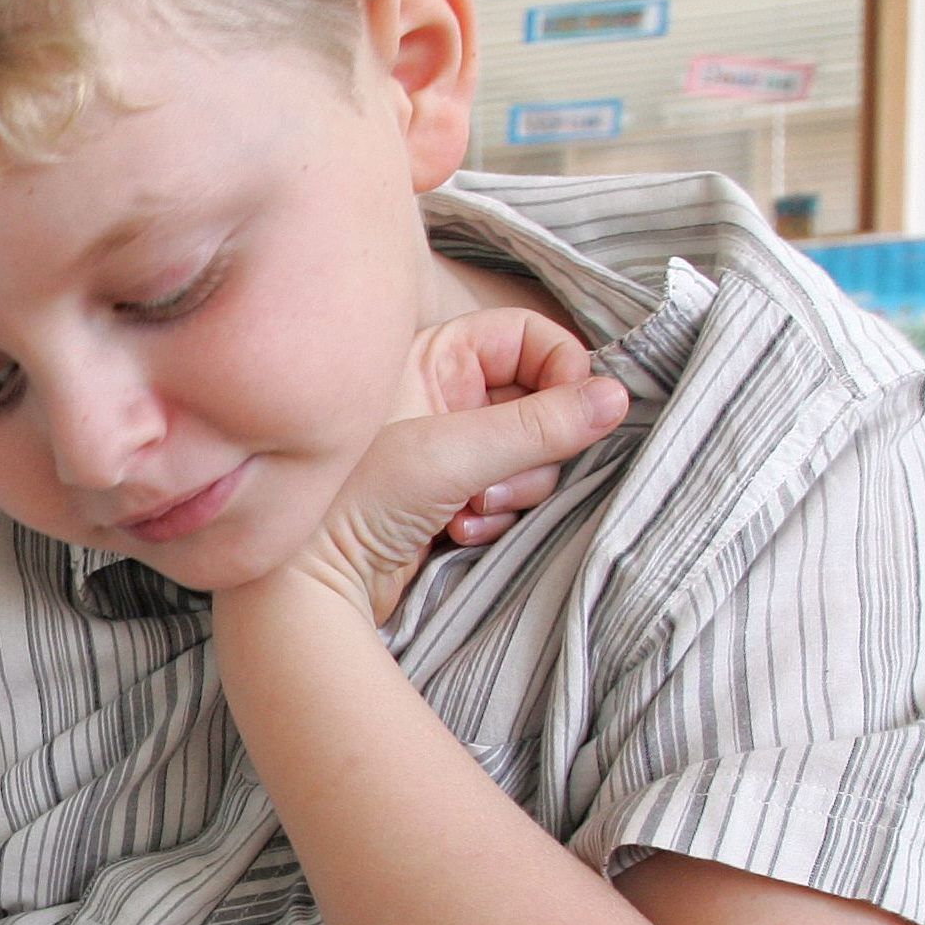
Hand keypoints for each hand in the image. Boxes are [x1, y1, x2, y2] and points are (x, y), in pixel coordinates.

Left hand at [271, 308, 629, 623]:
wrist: (307, 588)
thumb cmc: (358, 505)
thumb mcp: (457, 452)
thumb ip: (542, 423)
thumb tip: (617, 396)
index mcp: (428, 359)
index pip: (526, 335)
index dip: (562, 368)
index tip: (580, 409)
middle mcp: (436, 397)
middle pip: (537, 399)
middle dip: (534, 445)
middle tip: (501, 478)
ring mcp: (442, 448)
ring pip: (528, 453)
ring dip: (514, 488)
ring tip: (468, 510)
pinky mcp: (446, 497)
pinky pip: (505, 495)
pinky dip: (492, 517)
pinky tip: (454, 533)